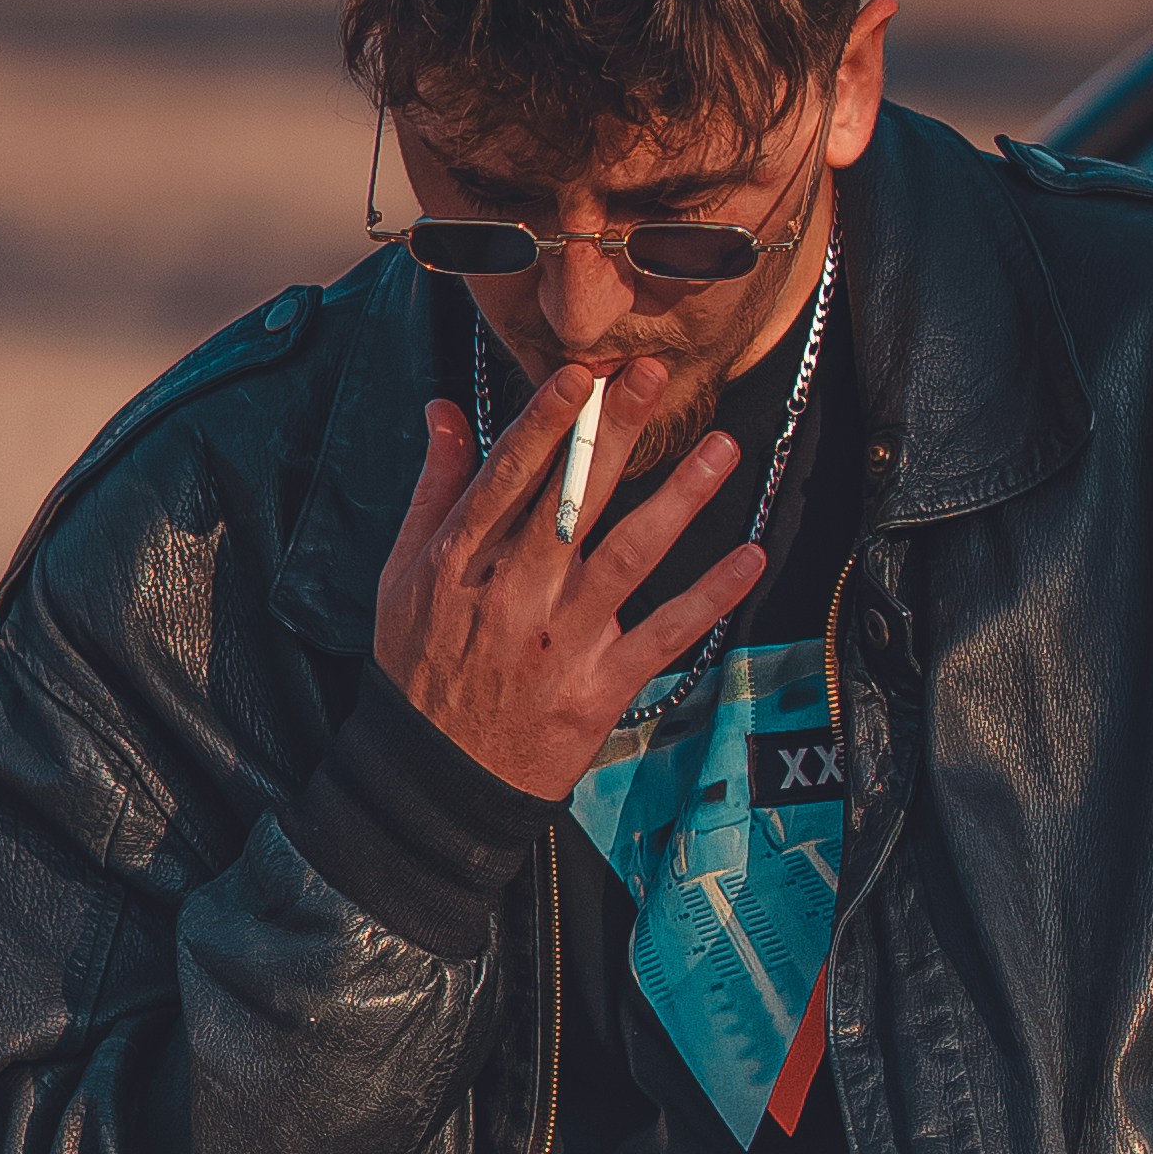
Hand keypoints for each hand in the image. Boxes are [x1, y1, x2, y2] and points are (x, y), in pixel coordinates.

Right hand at [373, 353, 764, 798]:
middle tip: (651, 376)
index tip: (580, 374)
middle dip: (613, 434)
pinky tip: (749, 557)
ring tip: (722, 447)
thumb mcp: (403, 576)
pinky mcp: (600, 686)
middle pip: (572, 501)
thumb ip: (436, 490)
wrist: (437, 779)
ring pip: (628, 556)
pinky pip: (665, 634)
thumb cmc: (421, 669)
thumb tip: (445, 410)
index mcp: (461, 561)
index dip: (545, 422)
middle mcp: (514, 595)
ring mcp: (561, 641)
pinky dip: (709, 597)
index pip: (508, 477)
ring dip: (679, 499)